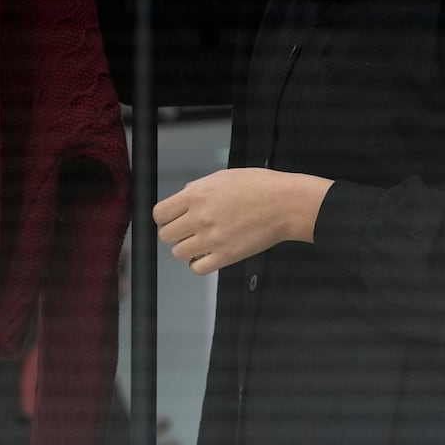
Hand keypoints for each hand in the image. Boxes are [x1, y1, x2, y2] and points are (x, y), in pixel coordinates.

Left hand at [152, 169, 331, 275]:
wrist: (285, 204)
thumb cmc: (259, 186)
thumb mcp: (222, 176)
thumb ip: (198, 187)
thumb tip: (183, 196)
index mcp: (197, 194)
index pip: (160, 214)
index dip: (164, 218)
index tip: (171, 219)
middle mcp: (200, 217)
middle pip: (166, 235)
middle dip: (174, 233)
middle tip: (187, 230)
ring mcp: (212, 239)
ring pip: (178, 253)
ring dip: (187, 248)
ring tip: (200, 242)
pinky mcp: (225, 256)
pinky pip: (197, 268)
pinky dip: (198, 263)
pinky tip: (207, 255)